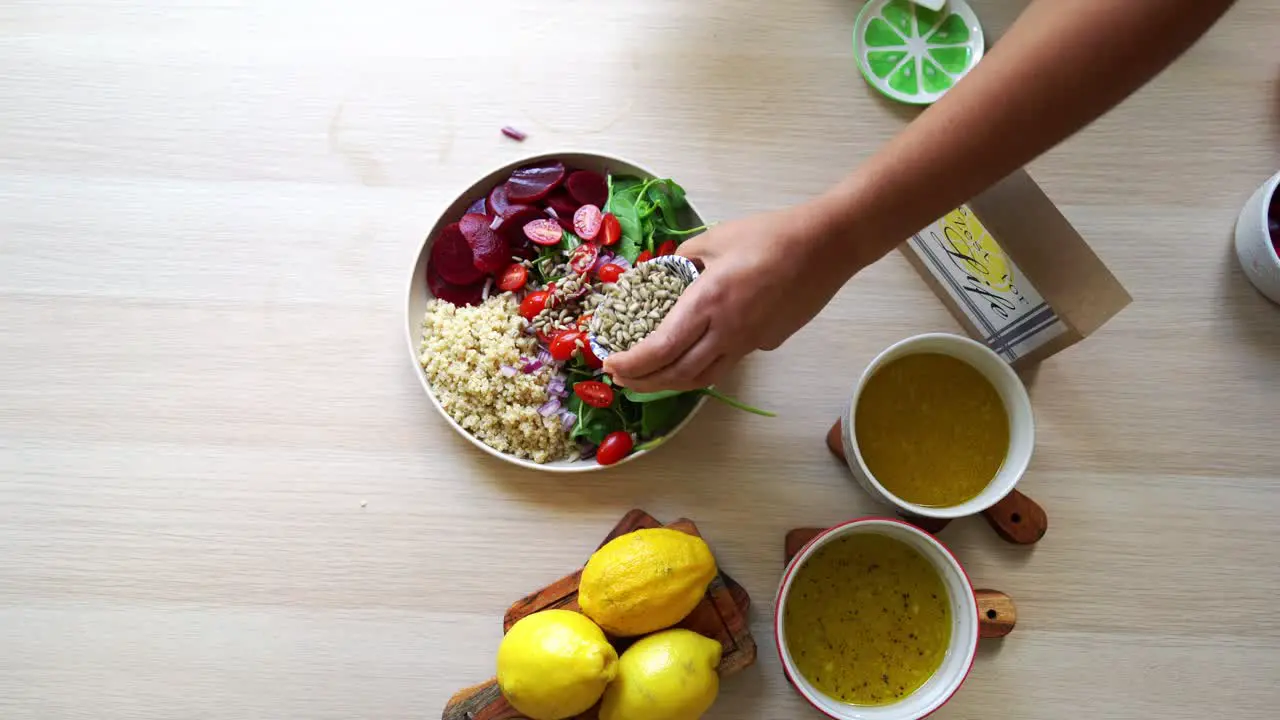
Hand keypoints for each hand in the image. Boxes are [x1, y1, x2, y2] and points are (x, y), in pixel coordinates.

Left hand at [603, 202, 858, 391]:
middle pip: (679, 375)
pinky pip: (728, 360)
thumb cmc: (771, 235)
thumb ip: (683, 257)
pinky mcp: (768, 343)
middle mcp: (727, 331)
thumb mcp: (715, 237)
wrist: (827, 246)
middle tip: (623, 379)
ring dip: (673, 382)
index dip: (633, 364)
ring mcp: (750, 342)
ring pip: (705, 376)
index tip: (611, 365)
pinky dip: (703, 363)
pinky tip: (697, 350)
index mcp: (708, 302)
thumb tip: (664, 270)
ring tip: (653, 376)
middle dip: (645, 382)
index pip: (661, 349)